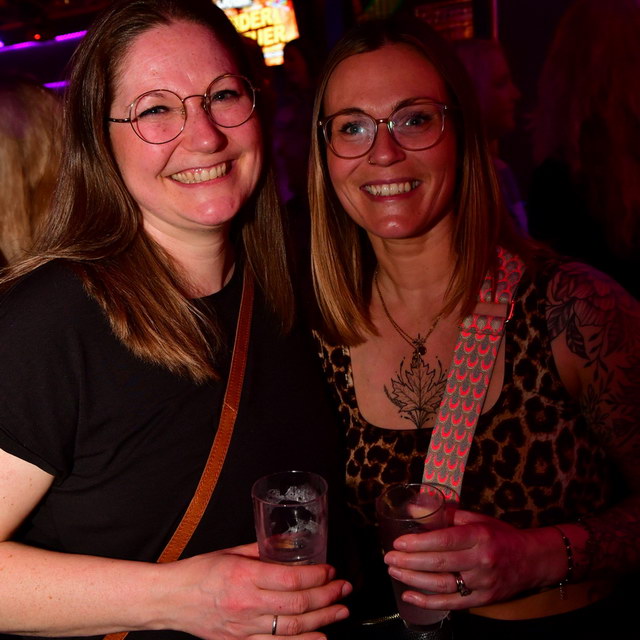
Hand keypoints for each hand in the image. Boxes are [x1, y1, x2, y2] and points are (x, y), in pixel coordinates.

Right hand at [163, 543, 350, 638]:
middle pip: (297, 604)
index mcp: (245, 575)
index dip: (317, 575)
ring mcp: (244, 627)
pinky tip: (320, 638)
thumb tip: (288, 544)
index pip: (291, 579)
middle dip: (327, 596)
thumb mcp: (231, 552)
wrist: (170, 600)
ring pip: (292, 628)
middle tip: (344, 588)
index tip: (330, 570)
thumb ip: (261, 549)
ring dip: (323, 619)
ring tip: (341, 611)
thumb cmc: (198, 572)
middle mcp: (247, 604)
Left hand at [383, 510, 554, 610]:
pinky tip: (409, 596)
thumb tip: (412, 508)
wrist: (532, 560)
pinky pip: (452, 603)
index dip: (419, 542)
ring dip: (413, 579)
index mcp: (479, 535)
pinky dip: (428, 602)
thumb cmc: (499, 535)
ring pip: (442, 585)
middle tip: (388, 557)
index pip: (445, 540)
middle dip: (409, 561)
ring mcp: (483, 583)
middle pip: (440, 563)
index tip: (398, 542)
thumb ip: (445, 513)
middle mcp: (481, 560)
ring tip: (394, 571)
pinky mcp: (483, 600)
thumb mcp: (476, 518)